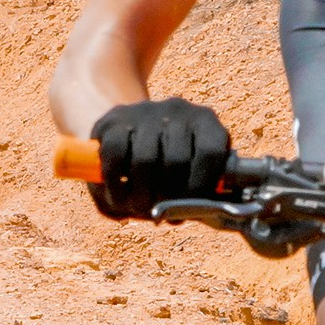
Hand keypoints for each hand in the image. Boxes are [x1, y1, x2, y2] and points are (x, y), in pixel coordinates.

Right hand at [87, 97, 232, 220]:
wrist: (129, 135)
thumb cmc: (164, 168)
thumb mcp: (187, 177)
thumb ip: (194, 195)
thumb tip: (182, 213)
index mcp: (205, 122)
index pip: (210, 153)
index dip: (200, 187)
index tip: (189, 210)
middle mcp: (177, 110)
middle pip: (175, 160)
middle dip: (166, 197)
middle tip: (158, 213)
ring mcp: (145, 111)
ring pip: (144, 160)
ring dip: (140, 195)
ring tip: (138, 207)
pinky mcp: (114, 120)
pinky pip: (115, 155)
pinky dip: (115, 184)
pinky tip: (118, 198)